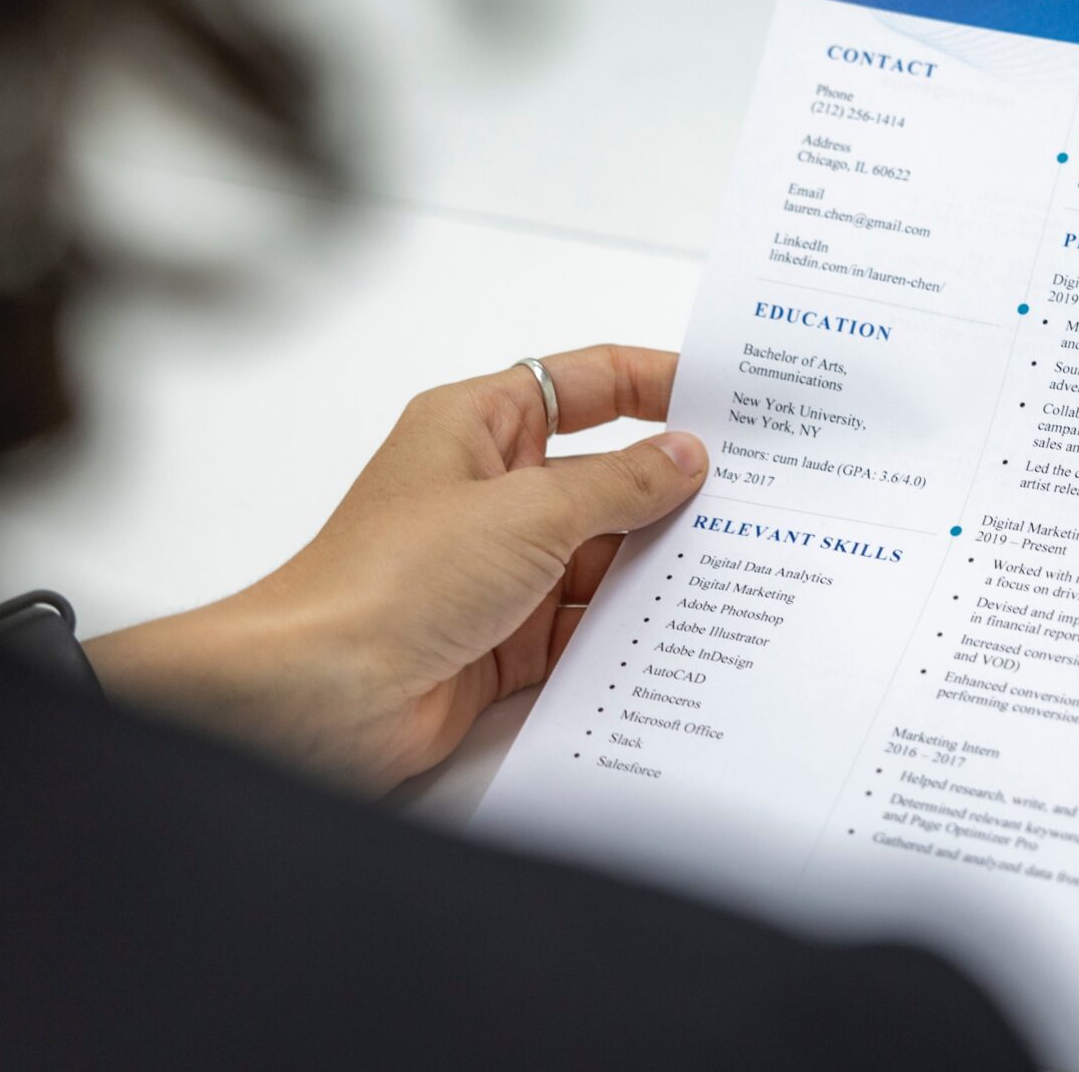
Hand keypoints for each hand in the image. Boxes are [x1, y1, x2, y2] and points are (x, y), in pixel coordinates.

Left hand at [86, 345, 707, 791]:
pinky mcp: (505, 640)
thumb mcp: (528, 511)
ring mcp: (498, 569)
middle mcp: (489, 491)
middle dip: (671, 489)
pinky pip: (586, 625)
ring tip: (738, 566)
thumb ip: (618, 483)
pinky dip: (628, 630)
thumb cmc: (390, 580)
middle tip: (758, 494)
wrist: (320, 696)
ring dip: (655, 567)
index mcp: (479, 427)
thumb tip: (684, 457)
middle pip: (603, 475)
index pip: (585, 384)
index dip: (655, 383)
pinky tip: (684, 632)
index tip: (727, 397)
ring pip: (602, 556)